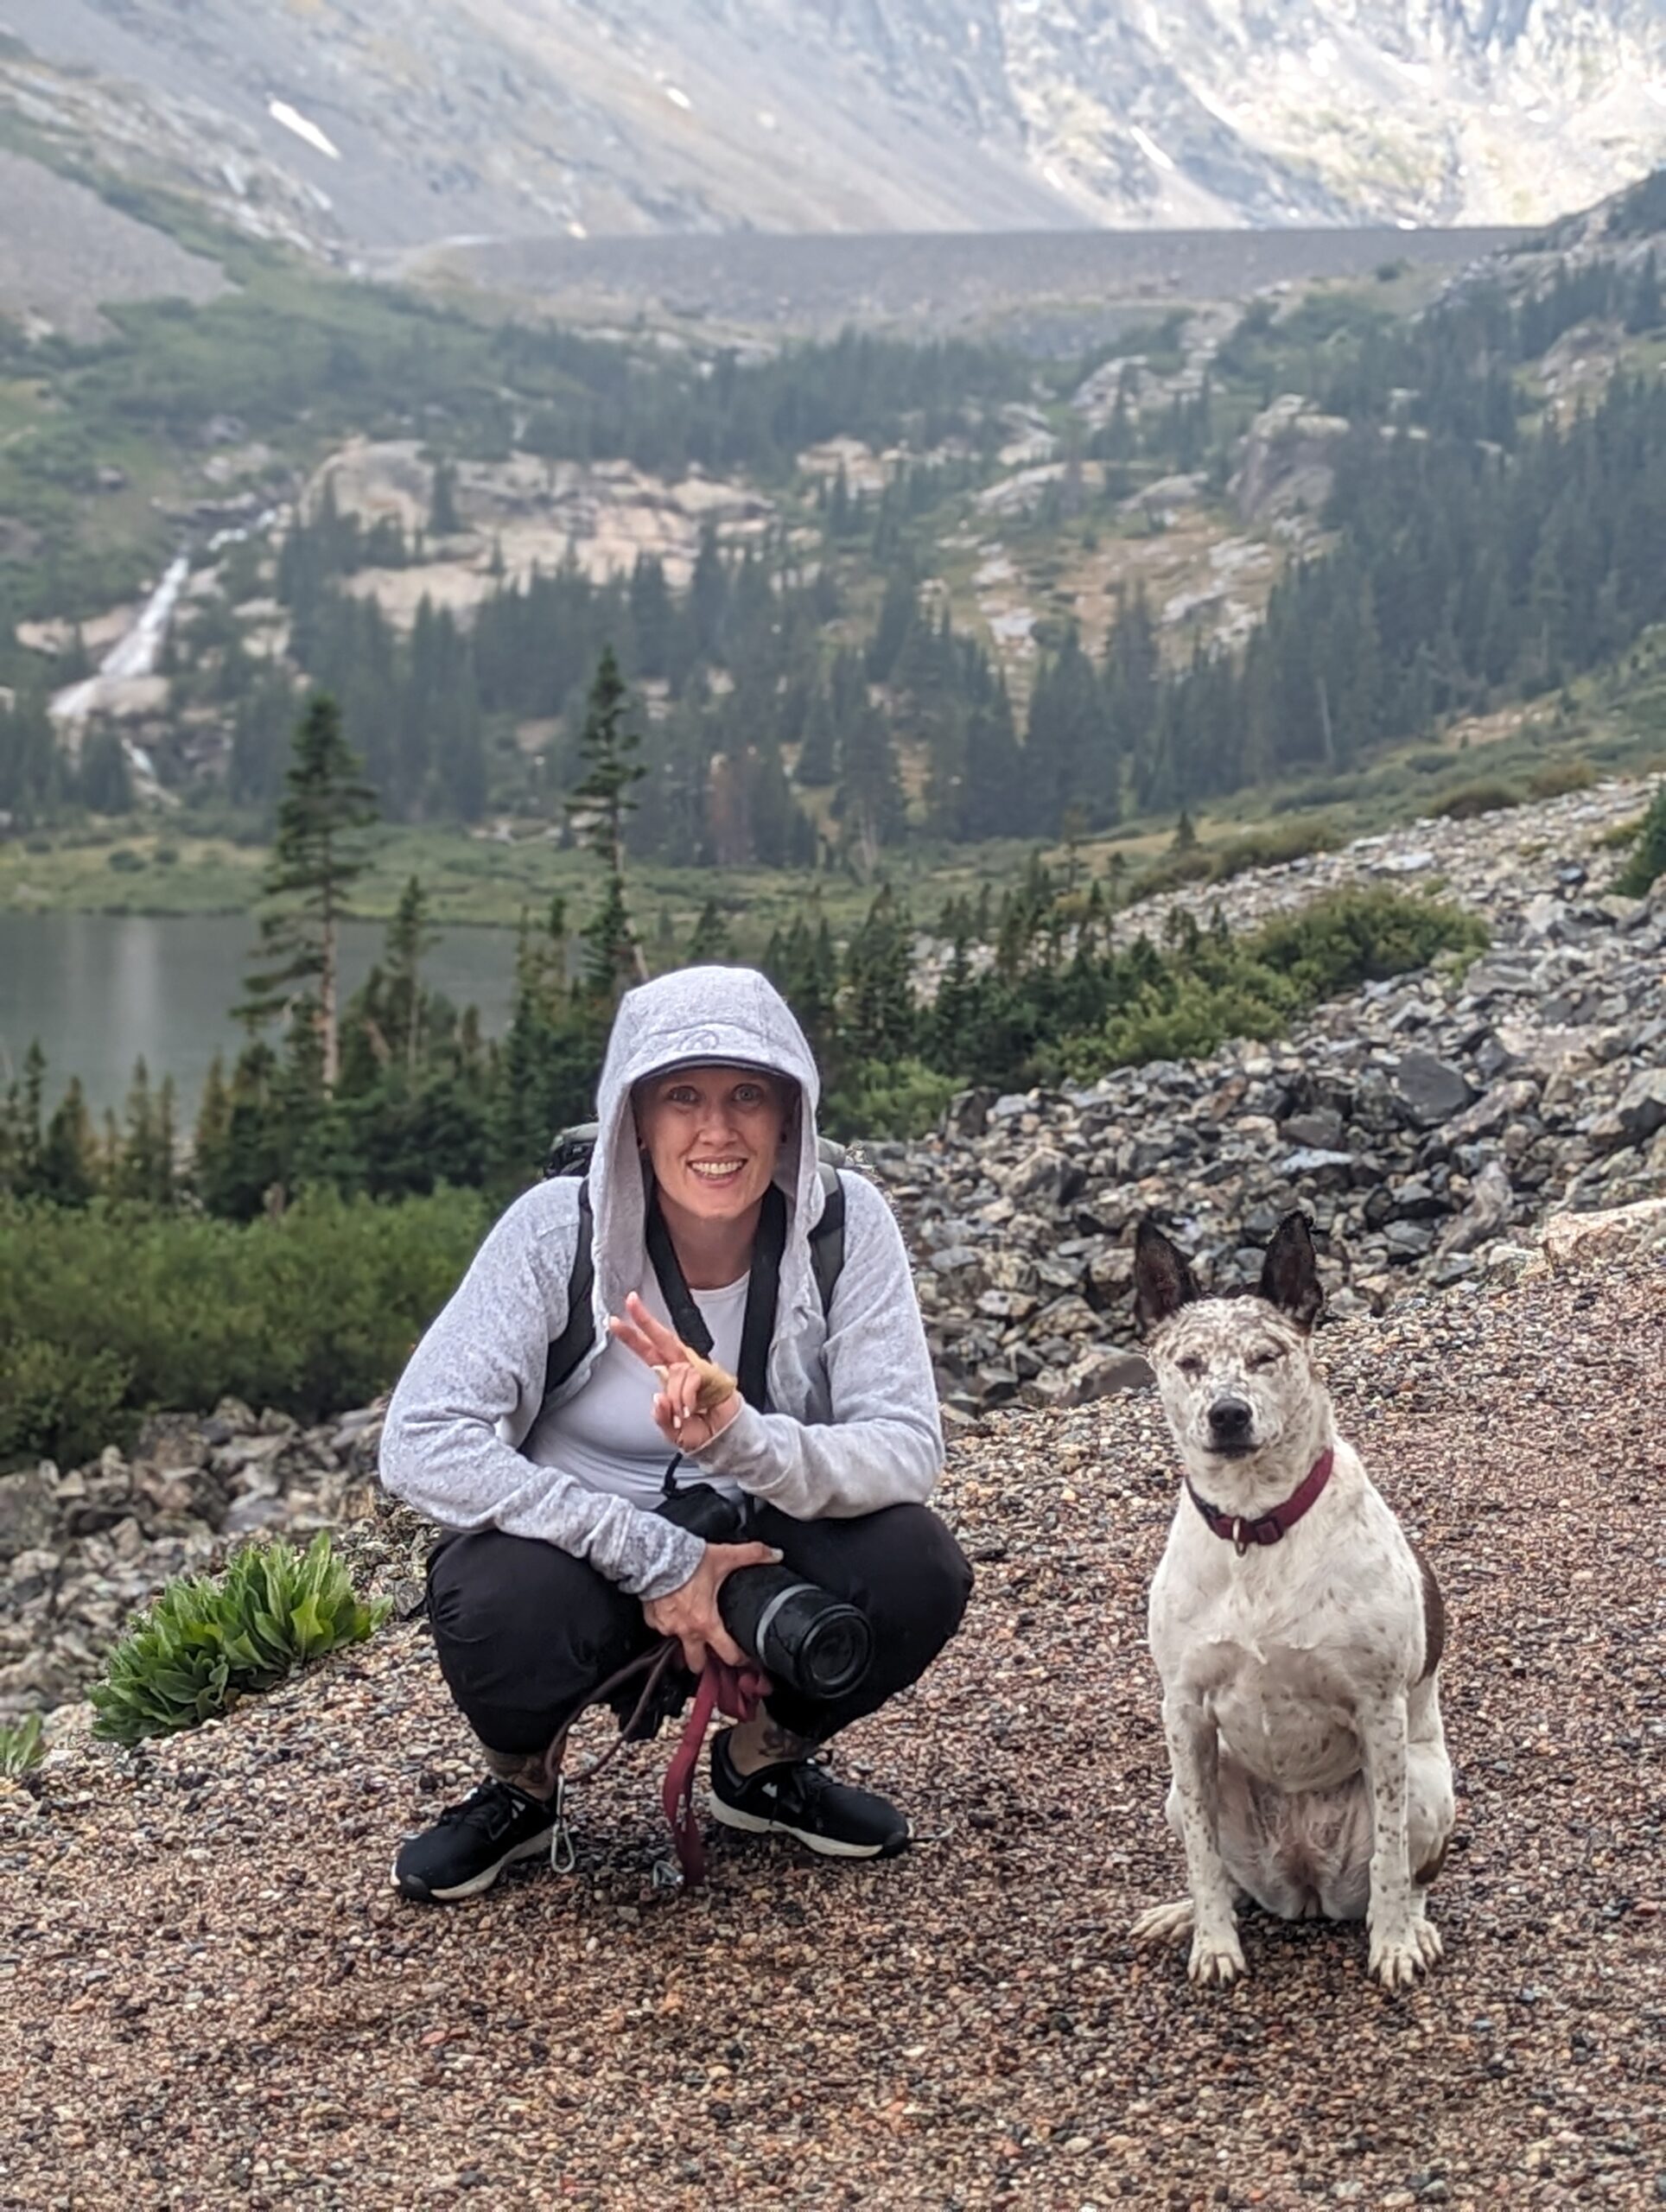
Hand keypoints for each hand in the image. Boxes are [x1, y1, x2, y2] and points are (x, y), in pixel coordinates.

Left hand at [608, 1291, 743, 1452]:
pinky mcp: (713, 1375)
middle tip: (632, 1303)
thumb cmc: (700, 1433)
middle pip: (662, 1339)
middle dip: (645, 1320)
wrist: (724, 1440)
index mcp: (669, 1378)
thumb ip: (661, 1417)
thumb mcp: (671, 1432)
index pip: (648, 1352)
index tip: (617, 1322)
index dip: (632, 1337)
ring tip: (682, 1415)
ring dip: (676, 1396)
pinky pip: (692, 1378)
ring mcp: (697, 1370)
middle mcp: (682, 1369)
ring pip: (676, 1369)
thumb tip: (659, 1398)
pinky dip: (687, 1397)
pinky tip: (691, 1409)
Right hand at [644, 1540, 781, 1673]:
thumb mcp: (726, 1556)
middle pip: (696, 1663)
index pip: (727, 1655)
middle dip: (704, 1662)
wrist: (655, 1557)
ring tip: (691, 1628)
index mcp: (707, 1623)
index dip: (739, 1659)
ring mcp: (666, 1627)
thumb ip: (753, 1554)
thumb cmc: (686, 1562)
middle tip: (711, 1653)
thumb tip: (775, 1554)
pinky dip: (666, 1622)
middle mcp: (686, 1631)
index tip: (743, 1658)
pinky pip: (659, 1627)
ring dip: (684, 1639)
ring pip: (677, 1643)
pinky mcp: (651, 1619)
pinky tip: (672, 1611)